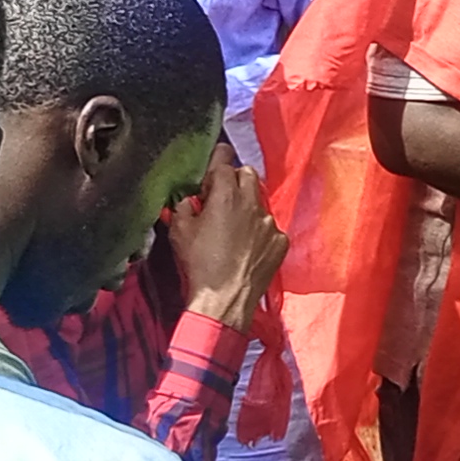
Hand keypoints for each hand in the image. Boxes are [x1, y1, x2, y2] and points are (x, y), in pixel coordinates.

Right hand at [165, 149, 286, 332]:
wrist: (224, 301)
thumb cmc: (197, 265)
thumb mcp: (179, 232)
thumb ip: (183, 206)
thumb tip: (191, 200)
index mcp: (225, 194)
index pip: (224, 159)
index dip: (216, 163)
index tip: (210, 174)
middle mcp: (252, 202)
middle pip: (247, 174)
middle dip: (235, 180)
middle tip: (221, 199)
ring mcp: (270, 222)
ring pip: (260, 202)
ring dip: (247, 207)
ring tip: (234, 228)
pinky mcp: (280, 241)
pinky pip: (270, 228)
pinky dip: (260, 233)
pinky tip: (248, 248)